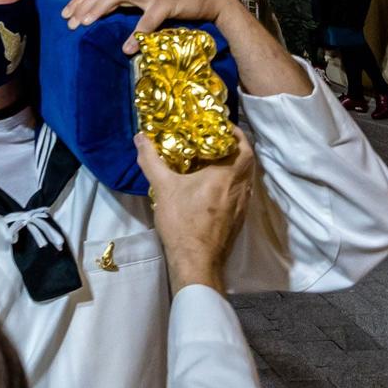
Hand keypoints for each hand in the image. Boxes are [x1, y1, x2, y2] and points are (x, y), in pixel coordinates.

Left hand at [61, 0, 231, 52]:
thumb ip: (132, 8)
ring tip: (86, 24)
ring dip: (100, 8)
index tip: (65, 14)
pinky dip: (139, 31)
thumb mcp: (150, 4)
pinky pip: (150, 17)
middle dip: (84, 5)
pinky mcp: (169, 2)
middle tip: (70, 23)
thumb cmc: (178, 2)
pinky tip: (129, 47)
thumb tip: (110, 21)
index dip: (81, 0)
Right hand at [136, 134, 254, 293]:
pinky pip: (241, 193)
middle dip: (236, 148)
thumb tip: (140, 137)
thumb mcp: (163, 187)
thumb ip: (151, 160)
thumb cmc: (183, 222)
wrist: (196, 262)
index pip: (243, 146)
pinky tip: (213, 187)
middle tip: (216, 140)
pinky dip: (232, 183)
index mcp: (227, 176)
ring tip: (213, 160)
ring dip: (235, 166)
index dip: (236, 133)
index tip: (220, 125)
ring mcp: (242, 206)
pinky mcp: (238, 220)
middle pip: (248, 161)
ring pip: (246, 178)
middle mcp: (241, 189)